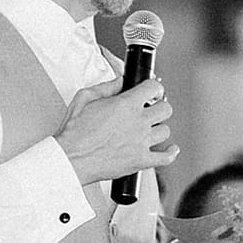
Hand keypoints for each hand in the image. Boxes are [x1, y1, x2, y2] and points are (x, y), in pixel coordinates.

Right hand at [56, 77, 177, 186]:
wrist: (71, 158)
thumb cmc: (75, 132)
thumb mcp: (84, 98)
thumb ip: (106, 87)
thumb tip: (120, 81)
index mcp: (126, 105)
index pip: (153, 88)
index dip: (154, 87)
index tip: (152, 91)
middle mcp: (138, 122)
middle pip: (165, 109)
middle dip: (159, 107)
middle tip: (152, 109)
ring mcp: (142, 142)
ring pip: (165, 131)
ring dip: (159, 128)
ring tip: (151, 129)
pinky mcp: (141, 160)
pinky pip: (166, 157)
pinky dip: (171, 152)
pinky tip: (170, 149)